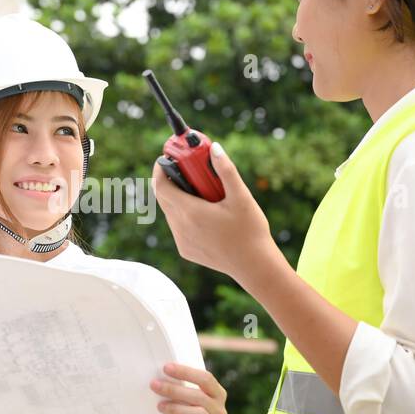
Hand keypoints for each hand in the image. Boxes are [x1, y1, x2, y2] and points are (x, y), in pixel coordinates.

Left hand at [151, 141, 274, 280]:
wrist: (254, 265)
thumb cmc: (250, 230)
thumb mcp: (241, 197)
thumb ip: (226, 170)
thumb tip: (215, 148)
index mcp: (190, 211)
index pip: (161, 185)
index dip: (160, 169)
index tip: (167, 159)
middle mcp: (180, 227)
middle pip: (163, 197)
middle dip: (170, 181)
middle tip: (187, 171)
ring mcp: (181, 241)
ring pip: (170, 212)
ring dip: (177, 199)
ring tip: (198, 192)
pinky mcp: (185, 250)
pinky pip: (177, 227)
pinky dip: (183, 215)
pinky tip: (202, 213)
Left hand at [152, 361, 226, 413]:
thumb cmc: (190, 409)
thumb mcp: (191, 395)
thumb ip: (184, 385)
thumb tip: (162, 372)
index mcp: (217, 392)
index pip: (205, 378)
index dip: (186, 372)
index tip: (166, 368)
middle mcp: (219, 408)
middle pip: (199, 396)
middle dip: (174, 389)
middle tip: (155, 385)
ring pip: (198, 413)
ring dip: (176, 408)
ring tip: (160, 406)